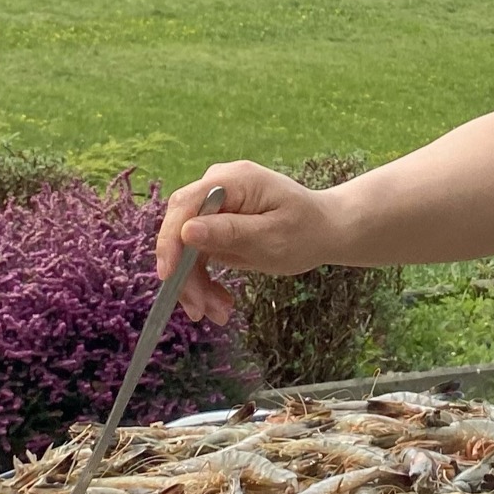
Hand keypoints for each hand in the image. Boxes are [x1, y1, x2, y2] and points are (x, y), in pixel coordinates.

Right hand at [156, 163, 338, 325]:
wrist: (324, 230)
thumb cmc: (305, 230)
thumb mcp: (271, 237)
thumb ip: (229, 232)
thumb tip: (186, 231)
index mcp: (233, 180)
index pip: (185, 205)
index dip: (171, 240)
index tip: (168, 276)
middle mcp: (217, 187)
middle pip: (180, 230)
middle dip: (185, 273)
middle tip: (201, 311)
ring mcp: (215, 206)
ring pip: (185, 249)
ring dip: (196, 285)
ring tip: (219, 314)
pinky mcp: (215, 226)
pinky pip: (197, 255)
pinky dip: (204, 281)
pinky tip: (219, 303)